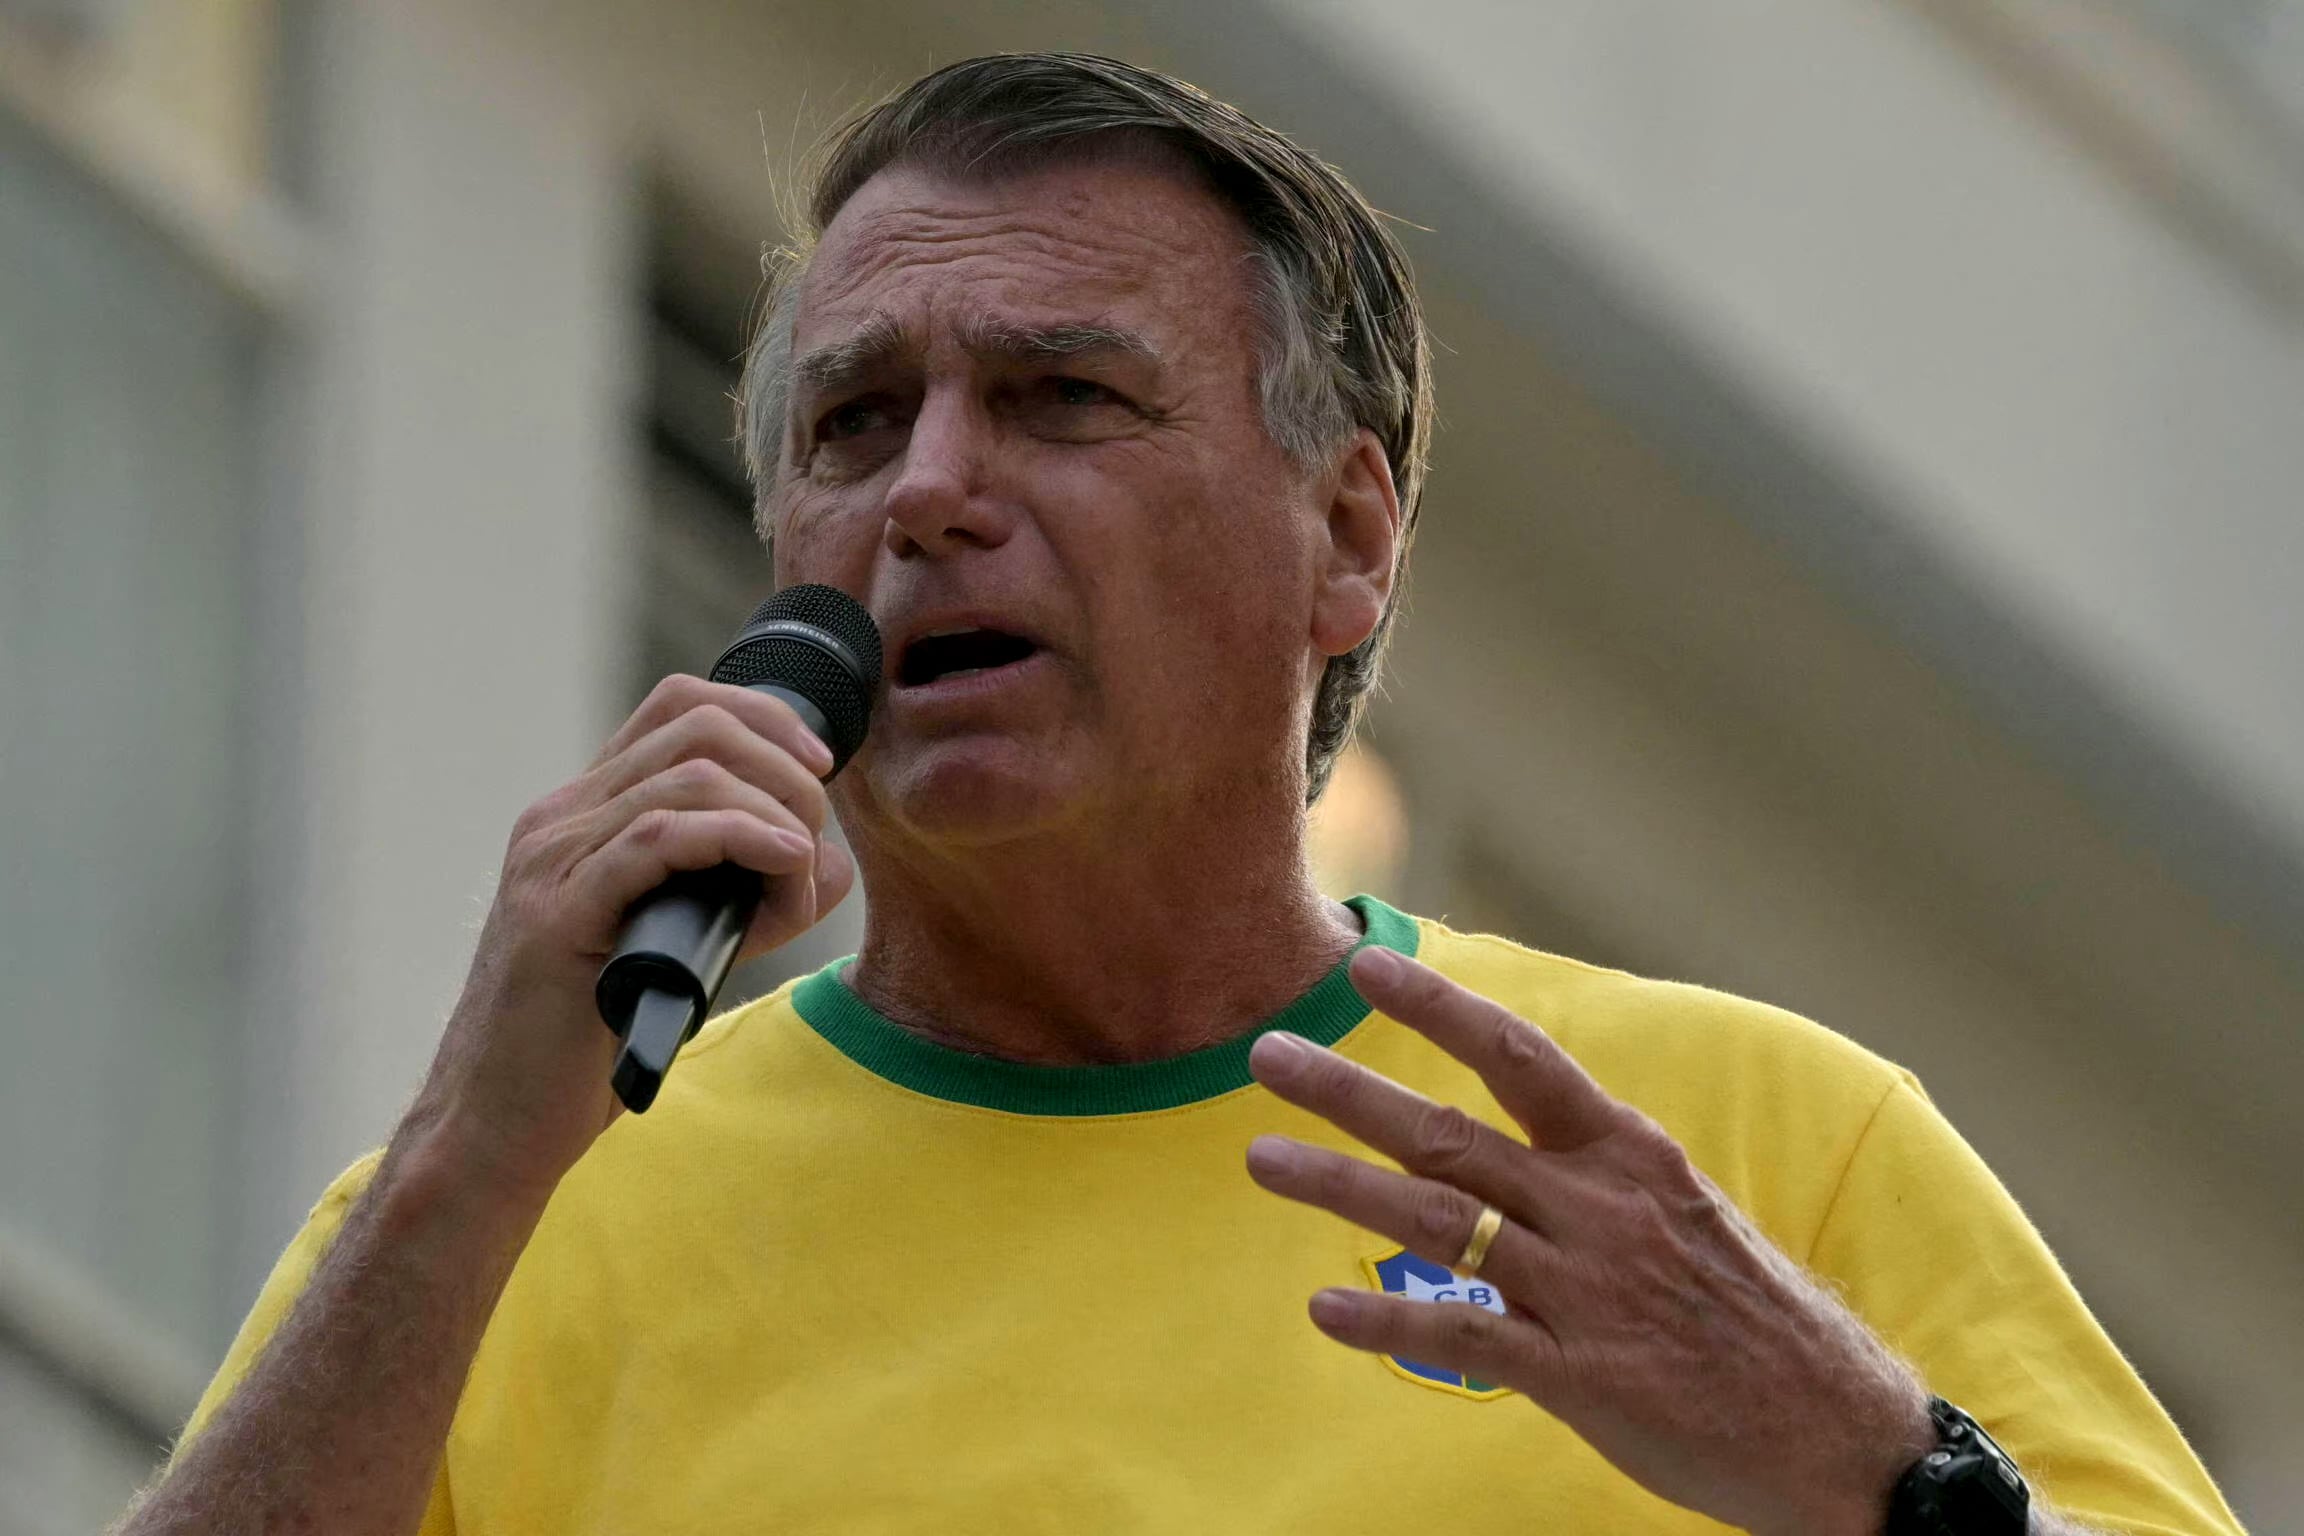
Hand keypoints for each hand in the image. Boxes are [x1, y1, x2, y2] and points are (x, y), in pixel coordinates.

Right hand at [403, 675, 853, 1201]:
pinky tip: (782, 864)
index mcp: (585, 814)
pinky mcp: (557, 915)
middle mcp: (561, 820)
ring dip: (774, 813)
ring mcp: (552, 861)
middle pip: (697, 726)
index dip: (765, 718)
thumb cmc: (590, 1042)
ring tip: (799, 867)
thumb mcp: (687, 947)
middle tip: (815, 833)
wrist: (498, 1124)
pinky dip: (738, 838)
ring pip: (689, 777)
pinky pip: (658, 839)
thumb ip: (751, 898)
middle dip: (783, 768)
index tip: (819, 768)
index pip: (680, 706)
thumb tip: (825, 860)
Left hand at [1245, 947, 1931, 1535]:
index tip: (1366, 964)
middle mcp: (1600, 1208)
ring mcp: (1586, 1291)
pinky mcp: (1580, 1375)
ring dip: (1339, 1187)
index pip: (1520, 1056)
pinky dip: (1387, 1322)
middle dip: (1349, 1090)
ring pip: (1437, 1224)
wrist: (1845, 1433)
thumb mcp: (1685, 1213)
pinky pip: (1462, 1337)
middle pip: (1451, 1134)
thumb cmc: (1755, 1318)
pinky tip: (1323, 1313)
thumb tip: (1507, 1144)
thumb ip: (1592, 1177)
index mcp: (1630, 1155)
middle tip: (1267, 1055)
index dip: (1437, 1005)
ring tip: (1263, 1160)